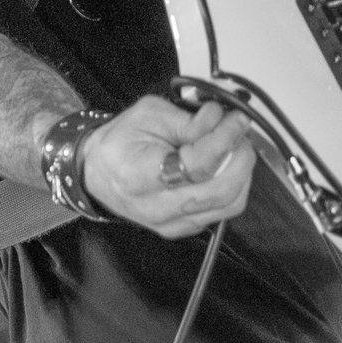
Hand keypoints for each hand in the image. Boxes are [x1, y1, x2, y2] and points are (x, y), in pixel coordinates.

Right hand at [80, 97, 256, 238]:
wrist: (98, 173)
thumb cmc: (119, 143)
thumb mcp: (148, 114)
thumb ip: (187, 120)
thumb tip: (220, 120)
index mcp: (139, 176)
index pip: (198, 166)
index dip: (225, 140)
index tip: (236, 120)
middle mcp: (156, 208)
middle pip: (220, 192)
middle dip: (241, 159)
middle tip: (241, 133)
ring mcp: (172, 223)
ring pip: (229, 205)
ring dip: (242, 173)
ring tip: (235, 147)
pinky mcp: (184, 228)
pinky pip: (223, 211)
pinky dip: (233, 186)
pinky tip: (226, 165)